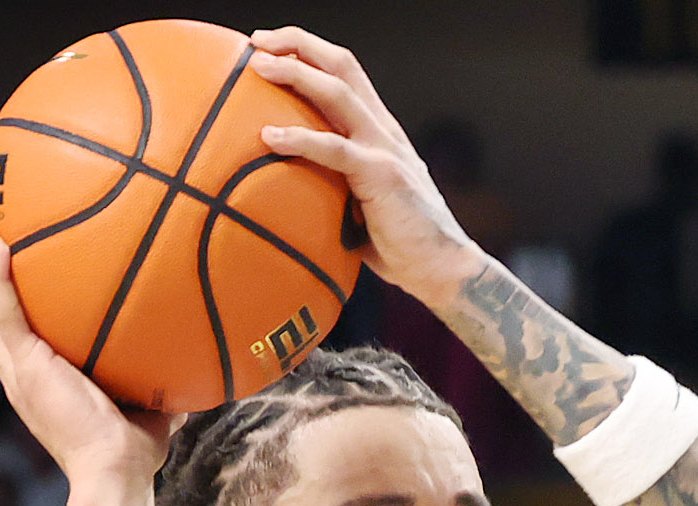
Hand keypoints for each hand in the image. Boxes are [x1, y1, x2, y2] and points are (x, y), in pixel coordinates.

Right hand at [0, 233, 174, 482]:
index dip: (3, 311)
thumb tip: (188, 377)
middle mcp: (21, 378)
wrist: (114, 474)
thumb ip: (157, 391)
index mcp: (39, 386)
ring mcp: (20, 373)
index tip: (3, 280)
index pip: (12, 342)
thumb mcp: (147, 414)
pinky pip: (3, 314)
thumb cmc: (131, 456)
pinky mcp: (27, 367)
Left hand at [246, 27, 481, 299]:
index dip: (309, 53)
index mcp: (379, 131)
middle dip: (297, 44)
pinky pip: (335, 149)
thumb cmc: (398, 247)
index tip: (269, 49)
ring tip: (259, 68)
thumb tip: (282, 199)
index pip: (345, 74)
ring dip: (296, 73)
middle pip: (342, 66)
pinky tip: (269, 138)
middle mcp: (383, 130)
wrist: (442, 270)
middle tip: (256, 43)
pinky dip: (299, 139)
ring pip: (338, 92)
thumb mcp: (360, 207)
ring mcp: (386, 149)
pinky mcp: (383, 176)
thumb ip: (332, 190)